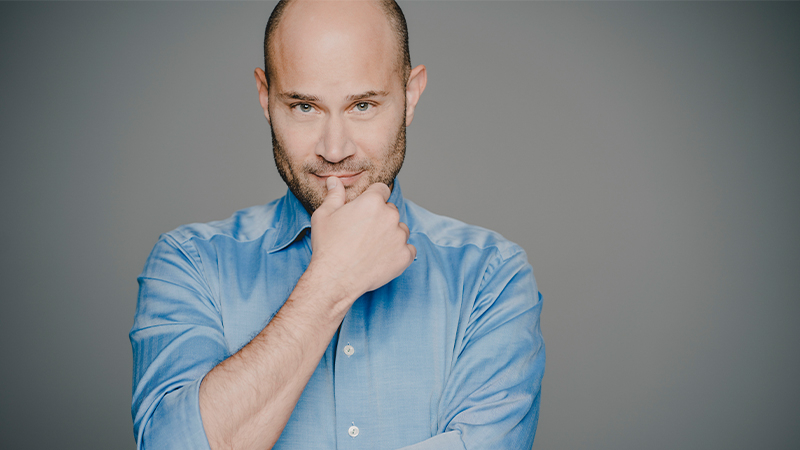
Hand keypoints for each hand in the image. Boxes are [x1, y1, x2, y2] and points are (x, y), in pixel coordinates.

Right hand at [308, 176, 415, 301]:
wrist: (335, 279)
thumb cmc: (328, 247)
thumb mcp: (324, 216)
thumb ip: (334, 195)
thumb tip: (334, 181)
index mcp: (372, 201)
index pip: (381, 190)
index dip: (373, 198)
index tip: (365, 210)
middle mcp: (390, 216)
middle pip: (391, 210)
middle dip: (380, 218)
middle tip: (364, 233)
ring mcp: (400, 237)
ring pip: (400, 229)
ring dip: (391, 235)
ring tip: (372, 248)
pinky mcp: (405, 256)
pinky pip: (408, 249)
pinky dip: (399, 253)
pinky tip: (383, 258)